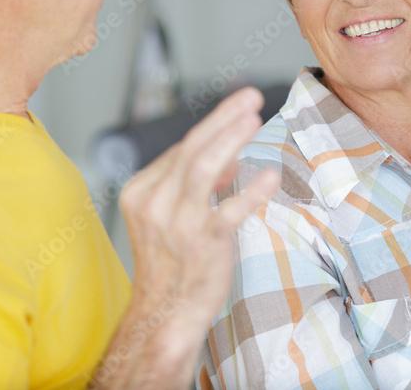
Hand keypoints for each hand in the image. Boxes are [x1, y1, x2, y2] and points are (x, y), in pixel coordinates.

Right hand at [91, 87, 280, 388]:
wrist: (165, 315)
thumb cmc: (172, 262)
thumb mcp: (171, 215)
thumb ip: (194, 183)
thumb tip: (229, 157)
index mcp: (141, 191)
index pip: (182, 149)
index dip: (215, 129)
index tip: (240, 112)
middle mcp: (154, 204)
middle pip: (192, 148)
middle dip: (223, 118)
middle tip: (251, 95)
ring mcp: (176, 225)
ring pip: (203, 169)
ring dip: (230, 139)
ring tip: (254, 117)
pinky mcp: (202, 245)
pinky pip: (227, 213)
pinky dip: (249, 192)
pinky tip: (268, 174)